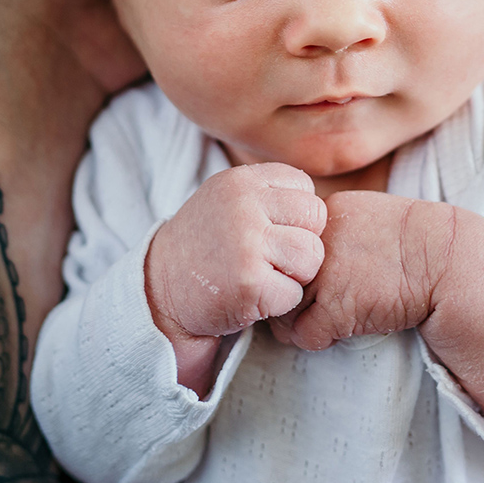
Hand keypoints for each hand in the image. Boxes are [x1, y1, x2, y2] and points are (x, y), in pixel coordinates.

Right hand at [145, 163, 325, 390]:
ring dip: (296, 274)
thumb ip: (269, 193)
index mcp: (242, 180)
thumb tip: (322, 204)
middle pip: (315, 218)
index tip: (271, 231)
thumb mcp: (229, 199)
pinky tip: (254, 296)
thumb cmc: (206, 244)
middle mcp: (244, 205)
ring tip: (267, 275)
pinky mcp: (249, 283)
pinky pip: (294, 292)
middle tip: (274, 258)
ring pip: (312, 255)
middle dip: (303, 242)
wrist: (160, 289)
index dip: (296, 216)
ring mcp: (246, 243)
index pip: (305, 188)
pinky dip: (280, 302)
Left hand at [269, 190, 483, 431]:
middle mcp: (318, 240)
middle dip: (290, 294)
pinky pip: (304, 335)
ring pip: (284, 307)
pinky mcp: (337, 307)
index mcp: (326, 213)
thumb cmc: (414, 242)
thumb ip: (333, 228)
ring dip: (300, 319)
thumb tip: (301, 249)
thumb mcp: (366, 215)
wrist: (450, 260)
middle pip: (278, 274)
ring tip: (327, 319)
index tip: (311, 278)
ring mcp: (326, 273)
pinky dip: (320, 339)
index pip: (284, 242)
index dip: (294, 266)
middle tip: (311, 305)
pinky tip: (341, 330)